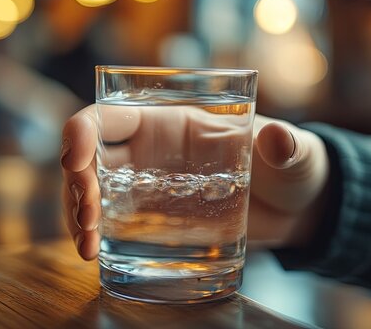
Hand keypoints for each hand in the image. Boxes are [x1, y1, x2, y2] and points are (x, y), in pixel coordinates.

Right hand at [61, 105, 329, 259]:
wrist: (296, 210)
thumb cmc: (291, 168)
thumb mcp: (293, 154)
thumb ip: (286, 146)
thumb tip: (277, 140)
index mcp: (173, 124)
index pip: (113, 118)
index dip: (83, 131)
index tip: (75, 158)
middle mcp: (150, 153)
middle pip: (91, 159)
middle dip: (77, 184)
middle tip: (87, 219)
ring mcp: (147, 189)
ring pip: (92, 192)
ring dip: (77, 214)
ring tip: (86, 246)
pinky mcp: (154, 221)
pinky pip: (110, 223)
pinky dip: (93, 235)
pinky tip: (92, 254)